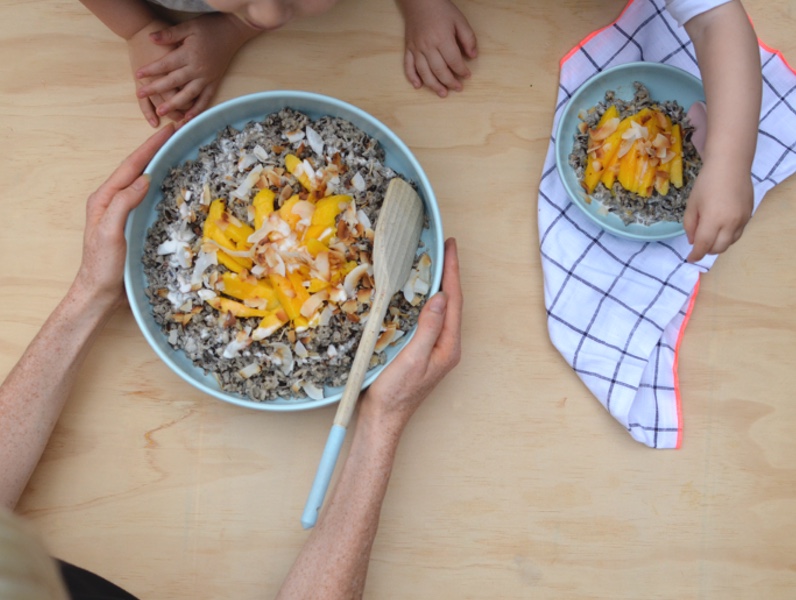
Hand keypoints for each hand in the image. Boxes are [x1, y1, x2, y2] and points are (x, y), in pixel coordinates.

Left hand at [74, 125, 173, 309]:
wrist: (100, 292)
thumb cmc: (102, 265)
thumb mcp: (110, 232)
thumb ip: (123, 203)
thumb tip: (144, 179)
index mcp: (105, 198)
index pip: (131, 166)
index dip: (151, 147)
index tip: (170, 130)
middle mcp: (114, 201)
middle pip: (138, 168)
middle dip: (157, 149)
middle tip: (179, 134)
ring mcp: (124, 213)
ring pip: (144, 182)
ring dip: (161, 165)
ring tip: (179, 152)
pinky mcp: (134, 224)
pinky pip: (150, 199)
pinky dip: (163, 186)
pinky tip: (175, 185)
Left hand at [135, 14, 259, 123]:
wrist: (231, 32)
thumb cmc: (209, 28)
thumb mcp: (188, 26)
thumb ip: (170, 34)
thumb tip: (151, 38)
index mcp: (189, 54)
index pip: (166, 64)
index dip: (151, 69)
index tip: (138, 74)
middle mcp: (197, 69)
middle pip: (173, 81)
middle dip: (156, 89)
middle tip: (141, 94)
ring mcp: (207, 78)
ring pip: (188, 94)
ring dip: (174, 104)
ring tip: (161, 111)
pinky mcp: (214, 83)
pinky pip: (205, 99)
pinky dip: (197, 109)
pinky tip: (188, 117)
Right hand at [360, 238, 462, 430]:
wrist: (382, 419)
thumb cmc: (397, 393)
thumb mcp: (414, 358)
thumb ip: (429, 327)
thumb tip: (442, 297)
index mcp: (449, 346)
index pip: (454, 301)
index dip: (452, 271)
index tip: (450, 247)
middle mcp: (445, 346)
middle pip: (451, 302)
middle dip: (448, 273)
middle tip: (443, 247)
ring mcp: (433, 348)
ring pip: (439, 309)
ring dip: (437, 284)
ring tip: (432, 261)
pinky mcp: (420, 351)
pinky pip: (426, 318)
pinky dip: (423, 300)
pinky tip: (414, 292)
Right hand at [400, 0, 477, 97]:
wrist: (419, 1)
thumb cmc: (440, 9)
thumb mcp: (459, 20)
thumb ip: (468, 38)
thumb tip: (473, 56)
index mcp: (442, 39)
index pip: (454, 61)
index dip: (462, 70)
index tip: (467, 75)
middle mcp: (428, 46)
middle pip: (439, 70)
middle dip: (450, 82)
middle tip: (458, 88)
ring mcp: (416, 49)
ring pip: (424, 72)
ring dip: (434, 85)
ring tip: (443, 93)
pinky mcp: (409, 49)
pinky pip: (408, 66)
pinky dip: (412, 78)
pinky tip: (419, 86)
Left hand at [683, 158, 752, 262]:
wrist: (730, 166)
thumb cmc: (706, 183)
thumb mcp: (692, 205)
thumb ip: (690, 226)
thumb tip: (694, 241)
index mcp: (713, 220)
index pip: (704, 245)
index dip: (696, 255)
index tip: (690, 258)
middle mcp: (730, 223)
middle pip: (719, 248)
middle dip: (707, 250)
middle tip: (698, 246)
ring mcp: (742, 219)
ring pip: (730, 242)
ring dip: (718, 244)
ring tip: (710, 237)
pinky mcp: (749, 215)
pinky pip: (738, 233)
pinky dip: (728, 236)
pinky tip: (721, 229)